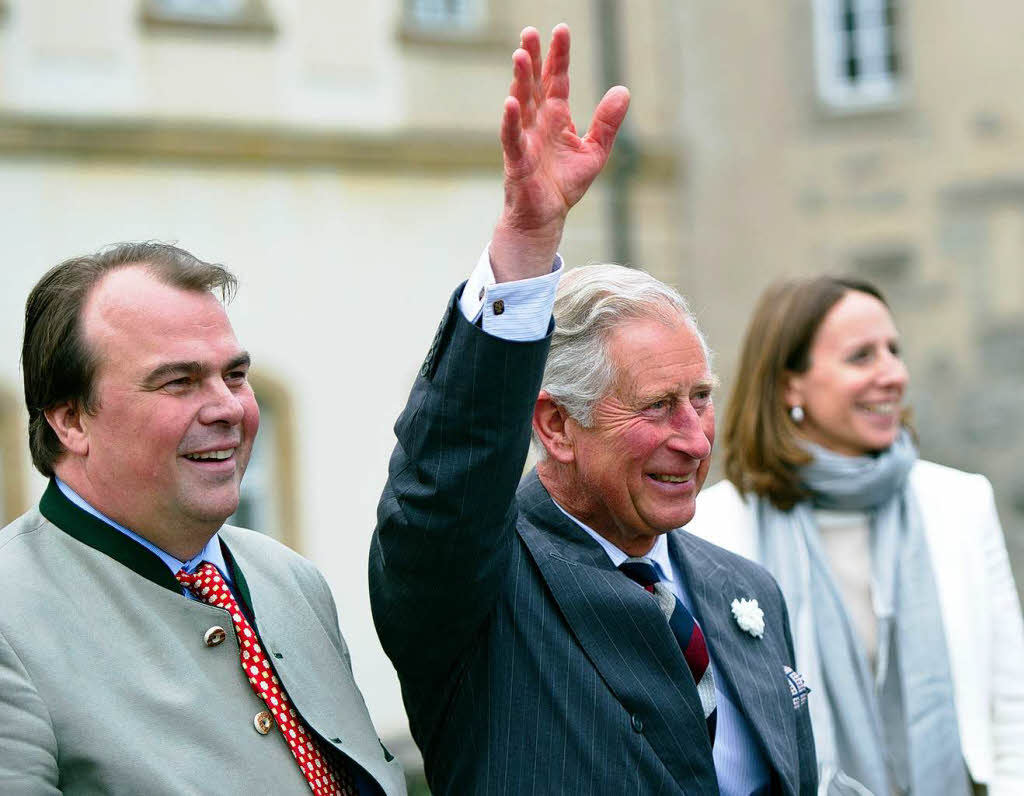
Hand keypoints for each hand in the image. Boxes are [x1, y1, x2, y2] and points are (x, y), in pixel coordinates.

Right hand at [490, 24, 629, 282]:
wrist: (546, 218)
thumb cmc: (564, 185)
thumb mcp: (595, 151)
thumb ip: (607, 122)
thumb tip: (623, 90)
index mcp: (556, 117)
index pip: (557, 80)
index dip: (559, 56)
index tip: (561, 30)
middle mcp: (538, 123)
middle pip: (534, 84)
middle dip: (533, 58)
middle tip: (529, 32)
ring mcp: (525, 139)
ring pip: (521, 104)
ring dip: (520, 80)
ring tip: (520, 55)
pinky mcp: (516, 160)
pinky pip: (512, 137)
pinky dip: (510, 120)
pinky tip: (510, 102)